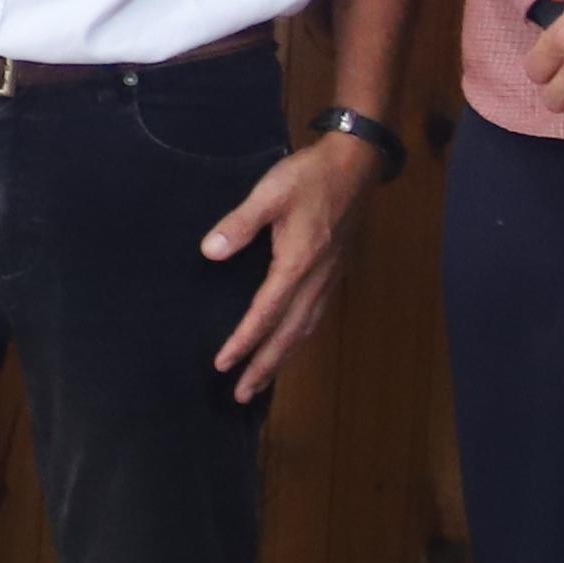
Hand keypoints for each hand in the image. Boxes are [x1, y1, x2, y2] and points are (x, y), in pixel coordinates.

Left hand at [198, 135, 381, 400]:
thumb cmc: (309, 177)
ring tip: (260, 382)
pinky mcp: (330, 274)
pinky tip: (287, 346)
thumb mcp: (269, 193)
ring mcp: (327, 279)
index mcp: (297, 264)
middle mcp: (315, 280)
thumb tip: (210, 252)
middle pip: (288, 335)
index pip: (266, 314)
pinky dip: (296, 340)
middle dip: (264, 367)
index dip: (244, 342)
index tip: (222, 365)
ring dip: (281, 359)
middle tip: (240, 395)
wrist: (353, 167)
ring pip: (303, 331)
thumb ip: (239, 223)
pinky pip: (312, 319)